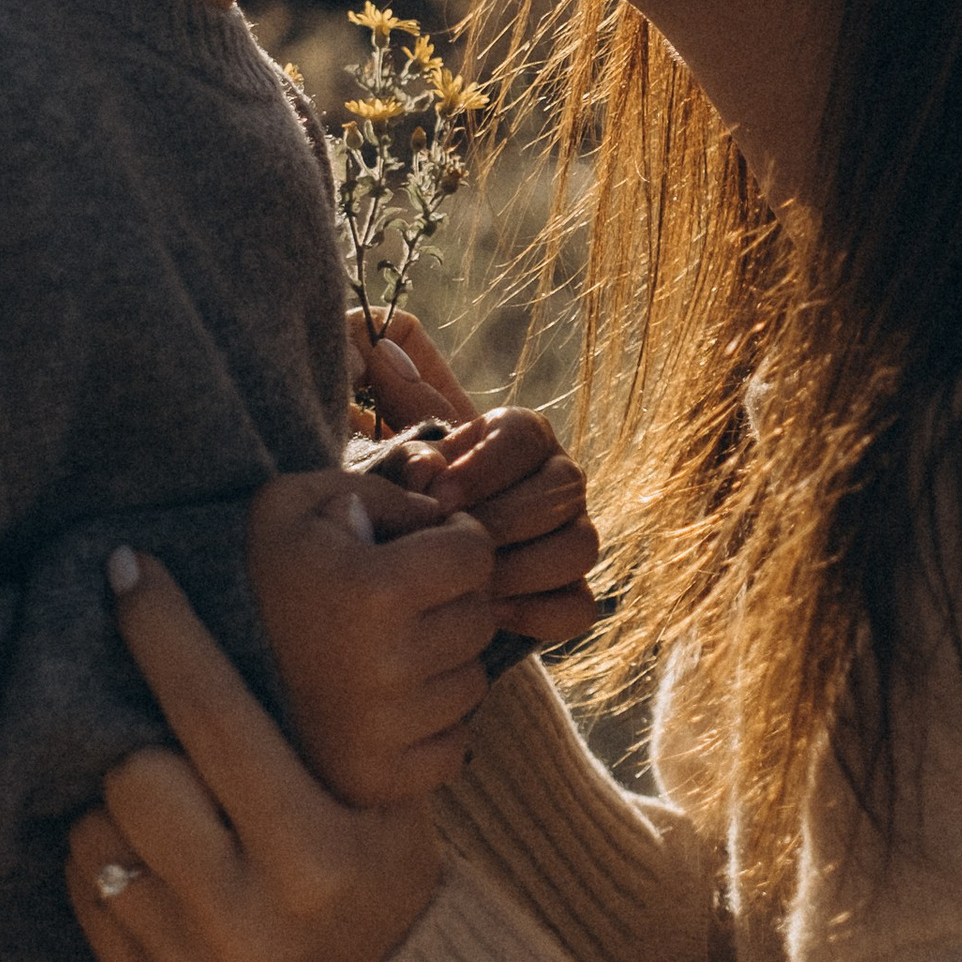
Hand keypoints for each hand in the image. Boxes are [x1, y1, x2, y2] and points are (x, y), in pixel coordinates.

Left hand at [72, 553, 442, 961]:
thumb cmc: (379, 862)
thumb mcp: (384, 792)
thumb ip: (327, 712)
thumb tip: (286, 570)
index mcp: (317, 856)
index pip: (217, 721)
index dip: (166, 634)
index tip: (129, 571)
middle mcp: (252, 922)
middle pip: (135, 777)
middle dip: (149, 748)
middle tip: (178, 753)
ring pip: (97, 836)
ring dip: (122, 808)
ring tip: (175, 816)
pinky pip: (85, 894)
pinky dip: (110, 865)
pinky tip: (161, 865)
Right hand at [246, 473, 498, 806]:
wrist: (187, 670)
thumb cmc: (253, 575)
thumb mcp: (293, 503)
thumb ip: (375, 490)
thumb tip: (440, 515)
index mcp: (372, 590)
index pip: (475, 556)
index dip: (454, 542)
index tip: (424, 548)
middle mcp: (386, 665)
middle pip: (479, 618)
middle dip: (450, 601)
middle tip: (400, 604)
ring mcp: (385, 731)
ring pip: (471, 682)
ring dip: (442, 663)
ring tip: (383, 653)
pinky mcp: (382, 780)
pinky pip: (453, 744)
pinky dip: (430, 725)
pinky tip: (382, 705)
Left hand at [347, 316, 599, 650]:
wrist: (414, 558)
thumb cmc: (408, 491)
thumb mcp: (397, 439)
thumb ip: (393, 394)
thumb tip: (380, 346)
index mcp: (522, 435)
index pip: (527, 437)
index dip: (485, 467)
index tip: (437, 495)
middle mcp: (559, 480)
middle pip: (565, 492)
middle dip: (502, 520)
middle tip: (450, 543)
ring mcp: (571, 536)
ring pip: (581, 548)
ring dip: (522, 568)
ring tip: (469, 583)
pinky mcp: (568, 592)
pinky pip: (579, 607)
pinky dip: (539, 613)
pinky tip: (491, 614)